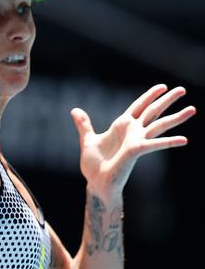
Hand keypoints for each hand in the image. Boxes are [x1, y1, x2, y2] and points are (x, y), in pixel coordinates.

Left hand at [71, 84, 195, 196]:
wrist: (96, 182)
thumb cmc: (94, 164)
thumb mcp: (88, 139)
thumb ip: (84, 124)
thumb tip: (74, 110)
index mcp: (122, 126)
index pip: (138, 106)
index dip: (149, 96)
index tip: (162, 86)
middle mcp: (133, 132)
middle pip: (153, 111)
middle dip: (167, 100)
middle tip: (183, 89)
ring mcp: (136, 140)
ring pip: (160, 125)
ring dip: (176, 117)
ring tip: (193, 109)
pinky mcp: (136, 151)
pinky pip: (155, 144)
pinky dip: (169, 142)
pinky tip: (184, 139)